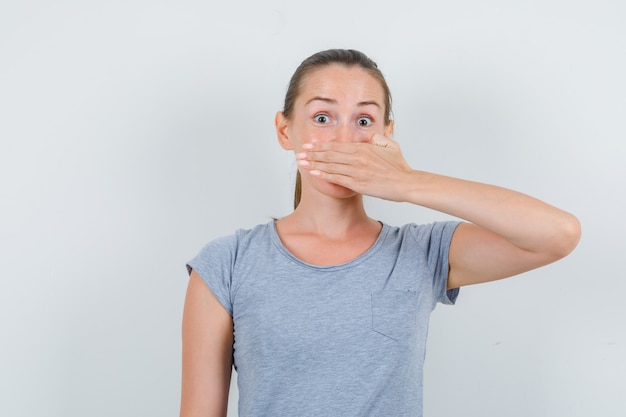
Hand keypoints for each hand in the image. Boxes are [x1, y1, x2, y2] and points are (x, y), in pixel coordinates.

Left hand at [296, 133, 413, 201]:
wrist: (407, 183)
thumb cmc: (400, 167)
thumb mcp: (391, 146)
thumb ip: (378, 139)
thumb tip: (370, 137)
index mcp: (364, 148)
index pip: (337, 145)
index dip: (321, 145)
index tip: (310, 145)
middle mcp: (358, 158)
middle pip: (330, 154)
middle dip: (313, 153)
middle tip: (300, 153)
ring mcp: (357, 171)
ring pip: (331, 165)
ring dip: (314, 164)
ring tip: (301, 163)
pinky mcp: (358, 183)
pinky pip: (337, 178)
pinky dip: (324, 175)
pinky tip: (313, 173)